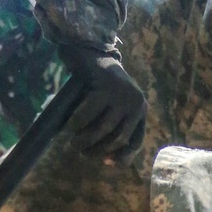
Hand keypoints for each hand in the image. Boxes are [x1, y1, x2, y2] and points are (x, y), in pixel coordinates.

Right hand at [60, 47, 146, 162]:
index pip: (135, 142)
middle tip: (81, 152)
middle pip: (119, 139)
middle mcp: (136, 103)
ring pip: (105, 128)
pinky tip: (70, 126)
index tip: (105, 162)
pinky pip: (90, 112)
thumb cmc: (99, 84)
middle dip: (98, 150)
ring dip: (87, 140)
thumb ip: (113, 129)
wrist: (91, 49)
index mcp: (140, 110)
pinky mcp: (105, 86)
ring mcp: (122, 95)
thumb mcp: (112, 106)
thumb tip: (107, 161)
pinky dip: (79, 122)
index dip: (122, 157)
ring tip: (73, 143)